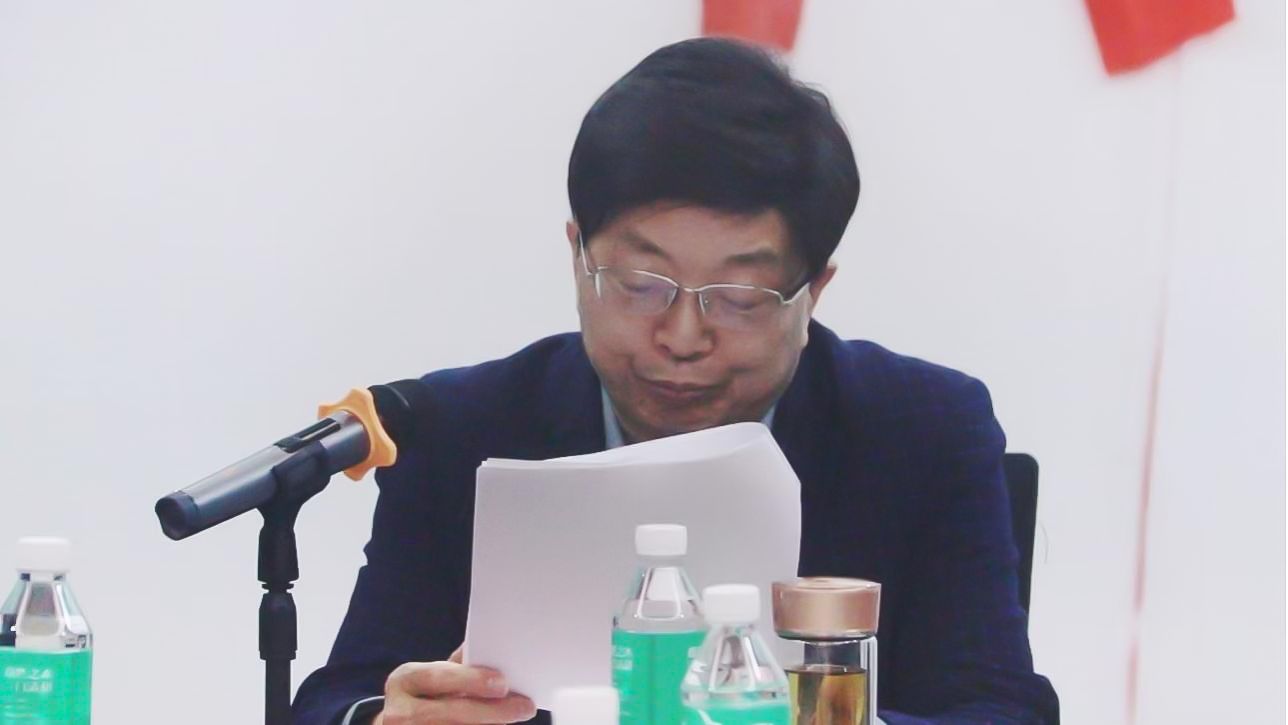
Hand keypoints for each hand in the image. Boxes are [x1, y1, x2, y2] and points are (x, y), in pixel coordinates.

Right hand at [373, 647, 536, 723]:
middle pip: (450, 711)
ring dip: (488, 724)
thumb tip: (492, 647)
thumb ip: (458, 666)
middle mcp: (399, 711)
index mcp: (404, 680)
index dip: (471, 680)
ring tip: (513, 717)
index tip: (502, 683)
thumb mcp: (431, 677)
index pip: (438, 676)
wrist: (401, 722)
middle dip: (490, 710)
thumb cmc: (422, 696)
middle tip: (522, 707)